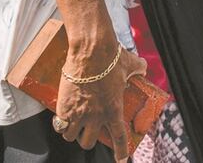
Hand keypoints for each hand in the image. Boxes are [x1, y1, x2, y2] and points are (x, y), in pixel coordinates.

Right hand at [54, 37, 147, 157]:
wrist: (90, 51)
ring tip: (73, 125)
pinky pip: (59, 126)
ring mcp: (79, 114)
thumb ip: (138, 69)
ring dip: (72, 132)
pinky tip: (62, 118)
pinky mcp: (64, 108)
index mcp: (114, 110)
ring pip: (71, 136)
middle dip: (88, 139)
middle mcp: (96, 117)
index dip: (120, 152)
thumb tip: (143, 67)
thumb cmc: (111, 58)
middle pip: (89, 142)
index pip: (119, 138)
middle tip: (88, 130)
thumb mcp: (130, 65)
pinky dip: (60, 124)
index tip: (121, 160)